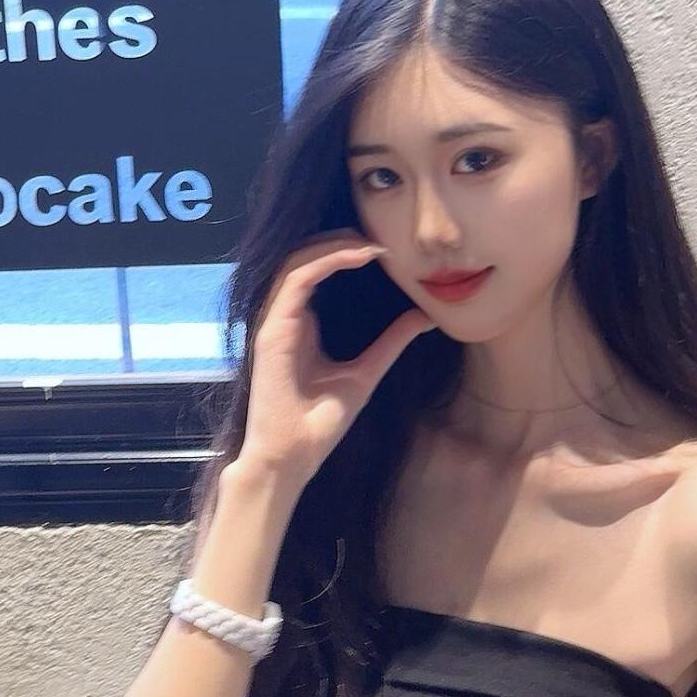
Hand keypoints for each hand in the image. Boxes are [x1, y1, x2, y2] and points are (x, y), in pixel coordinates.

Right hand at [240, 228, 435, 489]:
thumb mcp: (367, 372)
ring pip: (298, 260)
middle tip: (379, 239)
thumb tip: (424, 316)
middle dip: (340, 239)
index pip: (317, 271)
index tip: (386, 253)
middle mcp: (286, 317)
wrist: (293, 457)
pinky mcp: (272, 328)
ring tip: (371, 243)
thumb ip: (391, 342)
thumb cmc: (320, 424)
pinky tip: (357, 256)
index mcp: (302, 325)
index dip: (347, 253)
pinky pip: (296, 278)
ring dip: (335, 243)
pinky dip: (326, 260)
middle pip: (305, 258)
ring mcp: (275, 321)